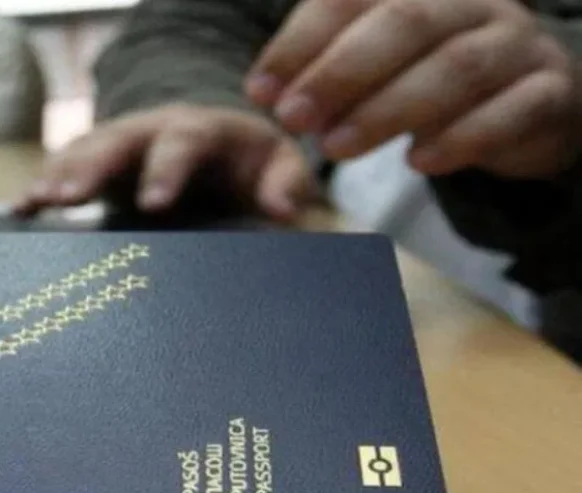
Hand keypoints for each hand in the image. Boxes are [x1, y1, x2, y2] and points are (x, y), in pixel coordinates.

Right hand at [14, 104, 315, 220]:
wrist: (217, 142)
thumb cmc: (249, 161)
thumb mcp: (278, 164)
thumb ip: (286, 183)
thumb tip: (282, 209)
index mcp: (201, 128)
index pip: (182, 142)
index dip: (166, 170)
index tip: (154, 204)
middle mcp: (152, 128)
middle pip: (117, 140)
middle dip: (91, 167)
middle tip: (68, 198)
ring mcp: (119, 141)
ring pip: (83, 149)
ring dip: (58, 175)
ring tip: (35, 202)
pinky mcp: (97, 160)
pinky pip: (64, 166)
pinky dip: (43, 184)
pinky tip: (21, 208)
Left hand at [246, 0, 580, 177]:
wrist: (530, 104)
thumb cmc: (432, 81)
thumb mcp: (378, 67)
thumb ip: (326, 72)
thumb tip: (269, 95)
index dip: (300, 42)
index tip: (259, 90)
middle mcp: (469, 5)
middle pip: (404, 23)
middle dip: (339, 73)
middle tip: (294, 119)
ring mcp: (515, 45)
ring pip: (456, 68)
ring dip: (389, 110)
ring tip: (337, 149)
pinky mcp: (546, 93)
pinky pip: (511, 110)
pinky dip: (462, 137)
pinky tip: (418, 164)